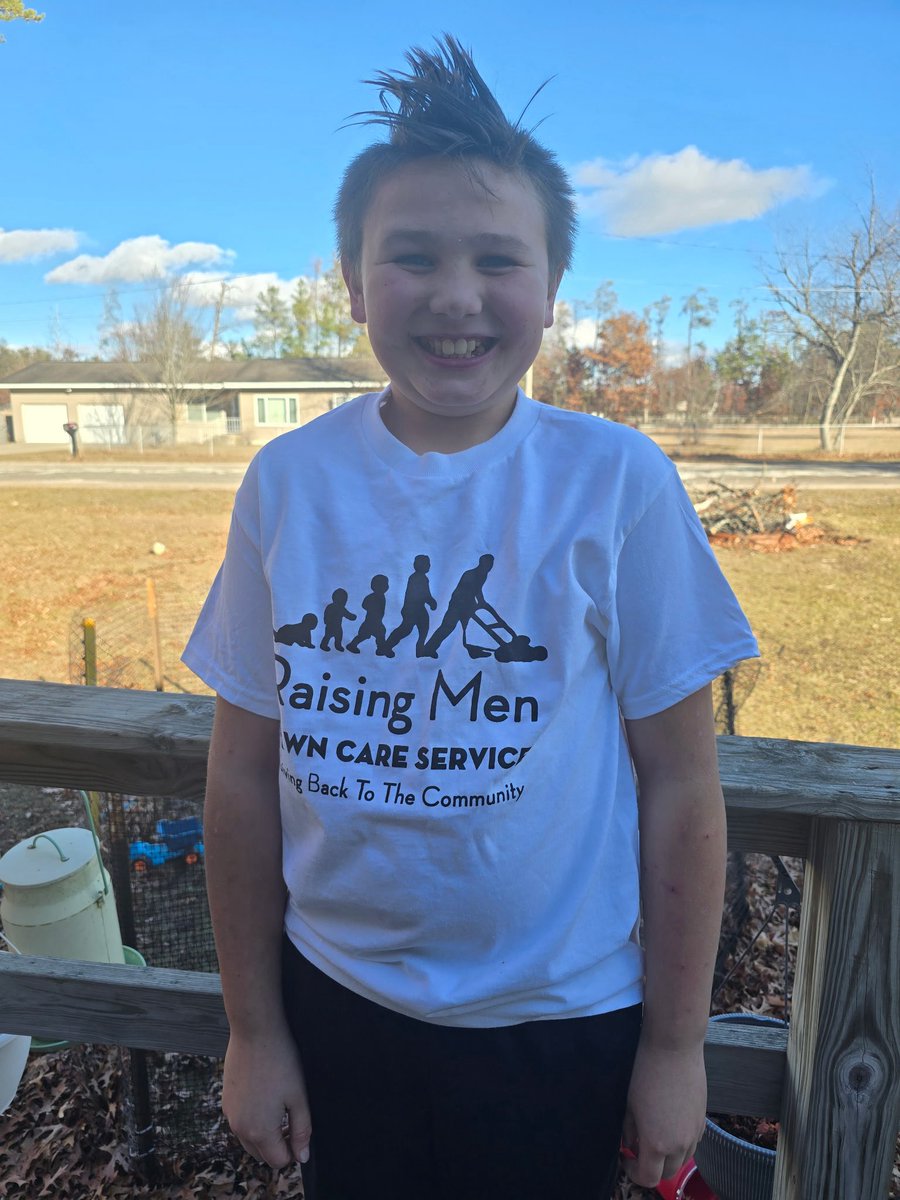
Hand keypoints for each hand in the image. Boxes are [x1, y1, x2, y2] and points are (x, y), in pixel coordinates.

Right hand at [222, 1025, 311, 1168]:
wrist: (254, 1032)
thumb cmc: (281, 1062)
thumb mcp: (299, 1097)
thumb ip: (301, 1130)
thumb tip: (302, 1157)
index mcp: (260, 1132)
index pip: (278, 1161)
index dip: (293, 1151)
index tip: (300, 1130)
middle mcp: (240, 1129)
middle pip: (261, 1154)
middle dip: (277, 1145)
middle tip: (292, 1119)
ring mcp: (229, 1115)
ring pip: (248, 1140)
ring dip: (264, 1134)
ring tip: (278, 1107)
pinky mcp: (226, 1101)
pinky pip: (239, 1122)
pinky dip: (252, 1120)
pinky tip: (264, 1096)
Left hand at [621, 1038, 706, 1187]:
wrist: (674, 1047)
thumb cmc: (646, 1072)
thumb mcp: (629, 1104)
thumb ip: (629, 1131)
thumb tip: (630, 1144)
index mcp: (657, 1143)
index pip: (648, 1178)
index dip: (633, 1173)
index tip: (625, 1157)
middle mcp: (680, 1144)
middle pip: (667, 1173)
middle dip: (651, 1166)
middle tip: (637, 1149)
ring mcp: (695, 1132)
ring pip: (682, 1160)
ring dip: (667, 1156)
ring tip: (654, 1136)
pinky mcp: (703, 1120)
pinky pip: (693, 1143)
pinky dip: (681, 1143)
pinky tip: (669, 1123)